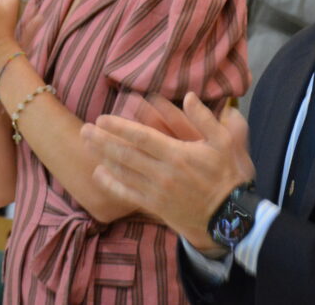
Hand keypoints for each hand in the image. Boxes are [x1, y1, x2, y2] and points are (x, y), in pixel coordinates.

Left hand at [81, 92, 254, 253]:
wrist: (230, 217)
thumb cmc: (228, 176)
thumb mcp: (225, 142)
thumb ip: (205, 118)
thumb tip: (188, 96)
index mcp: (177, 154)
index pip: (141, 137)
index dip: (118, 127)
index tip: (102, 118)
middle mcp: (162, 172)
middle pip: (125, 154)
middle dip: (102, 140)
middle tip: (84, 129)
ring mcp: (157, 191)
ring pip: (123, 172)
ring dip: (102, 157)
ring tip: (87, 144)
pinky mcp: (156, 206)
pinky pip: (128, 193)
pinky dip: (111, 183)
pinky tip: (99, 174)